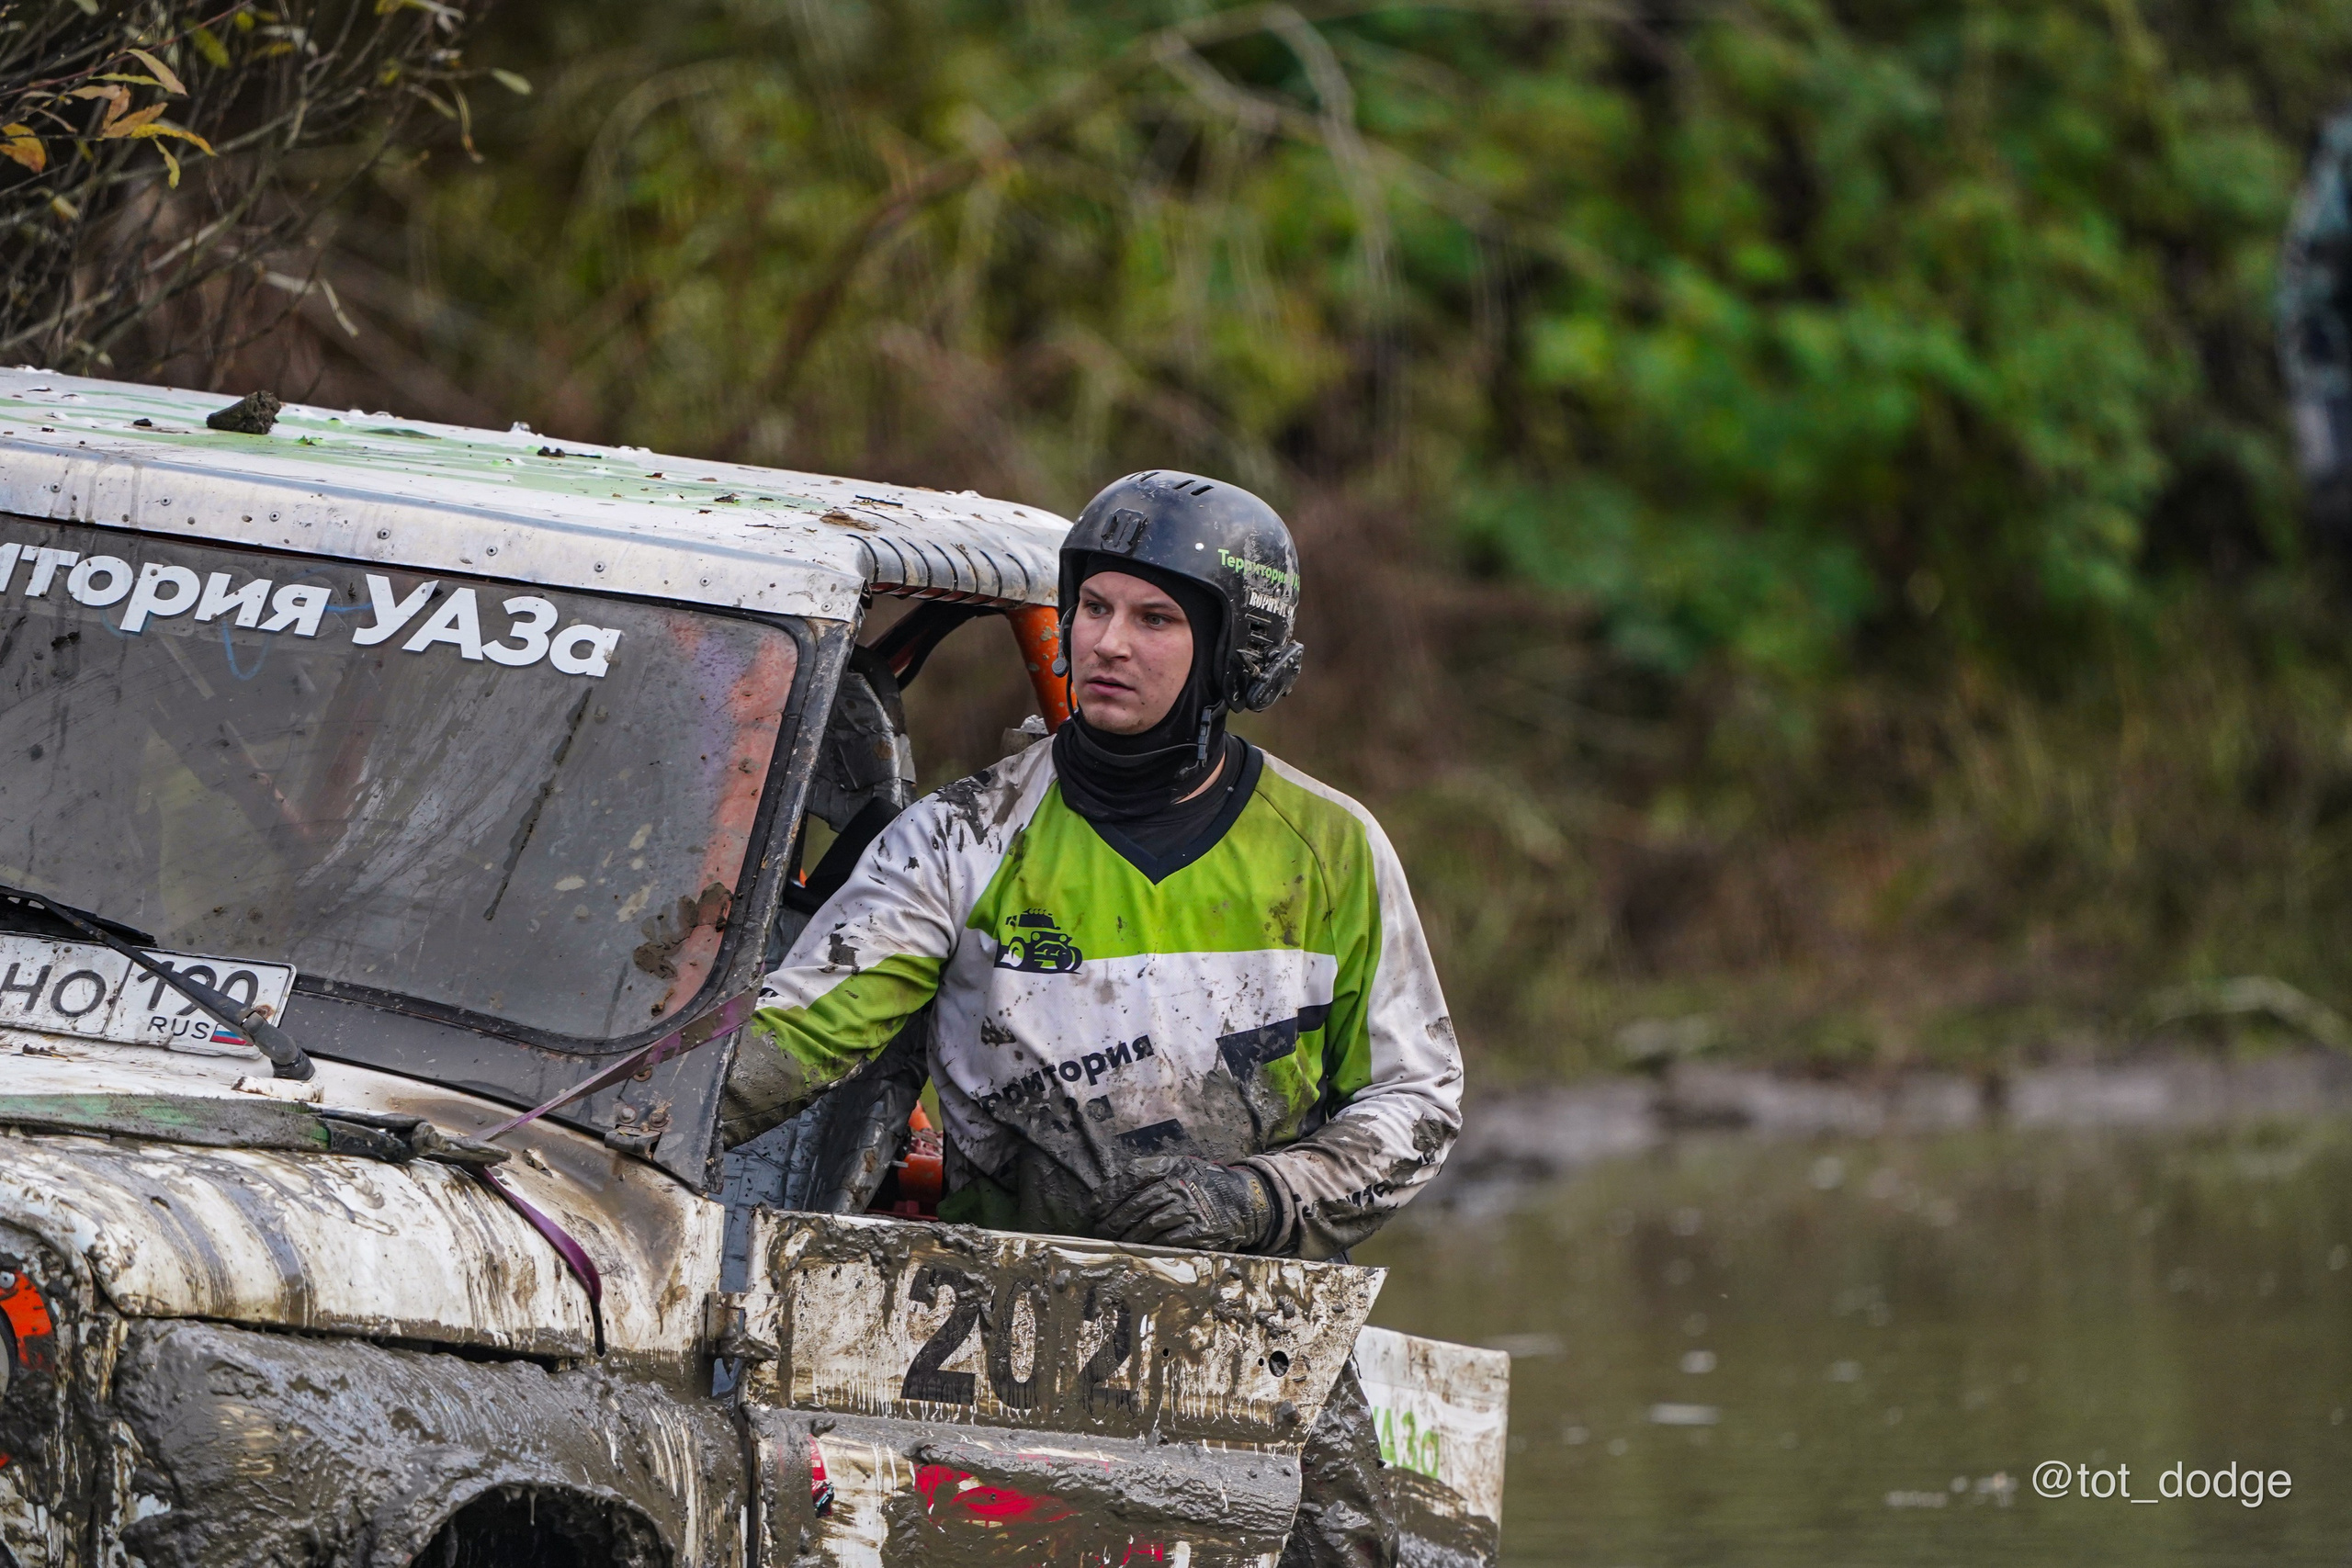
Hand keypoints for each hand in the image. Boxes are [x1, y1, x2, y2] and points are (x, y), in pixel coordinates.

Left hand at [1101, 1156, 1276, 1251]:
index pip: (1135, 1174)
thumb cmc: (1205, 1185)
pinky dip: (1150, 1247)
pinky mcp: (1201, 1232)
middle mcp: (1182, 1185)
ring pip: (1150, 1225)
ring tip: (1117, 1243)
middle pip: (1139, 1204)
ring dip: (1129, 1237)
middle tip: (1101, 1231)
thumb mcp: (1182, 1167)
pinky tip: (1140, 1250)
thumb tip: (1111, 1193)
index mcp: (1174, 1166)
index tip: (1096, 1206)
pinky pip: (1168, 1241)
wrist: (1245, 1201)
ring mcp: (1192, 1209)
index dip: (1111, 1191)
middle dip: (1115, 1220)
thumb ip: (1153, 1173)